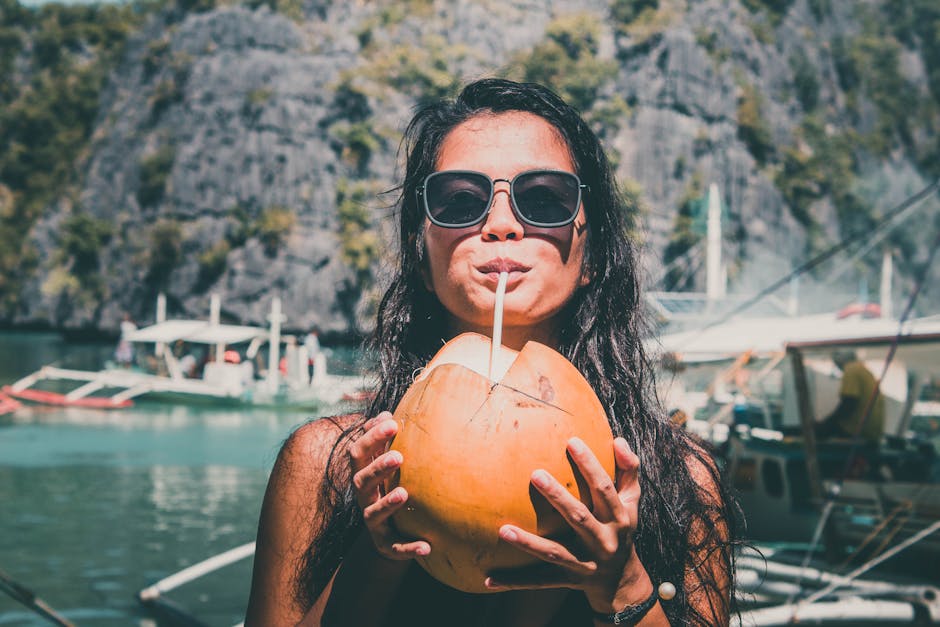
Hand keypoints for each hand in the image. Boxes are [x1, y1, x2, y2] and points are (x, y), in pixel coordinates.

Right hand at [348, 411, 430, 559]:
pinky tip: (427, 546)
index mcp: (364, 474)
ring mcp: (373, 522)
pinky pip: (396, 548)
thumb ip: (383, 442)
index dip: (371, 437)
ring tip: (404, 493)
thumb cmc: (387, 488)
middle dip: (378, 468)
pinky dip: (409, 548)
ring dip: (387, 503)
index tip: (392, 422)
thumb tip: (387, 412)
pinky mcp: (386, 545)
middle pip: (361, 480)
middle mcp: (364, 497)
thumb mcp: (383, 465)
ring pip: (373, 513)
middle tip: (398, 456)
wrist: (387, 535)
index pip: (359, 453)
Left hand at [484, 436, 649, 611]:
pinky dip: (514, 582)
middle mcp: (603, 542)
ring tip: (503, 529)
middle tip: (535, 474)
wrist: (622, 581)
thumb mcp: (631, 502)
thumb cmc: (620, 528)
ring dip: (529, 544)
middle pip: (579, 518)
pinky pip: (538, 581)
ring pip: (555, 553)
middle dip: (558, 498)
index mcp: (618, 519)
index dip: (590, 465)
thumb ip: (628, 470)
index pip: (604, 489)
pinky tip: (487, 579)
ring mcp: (584, 564)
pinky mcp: (567, 580)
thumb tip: (617, 439)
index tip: (571, 441)